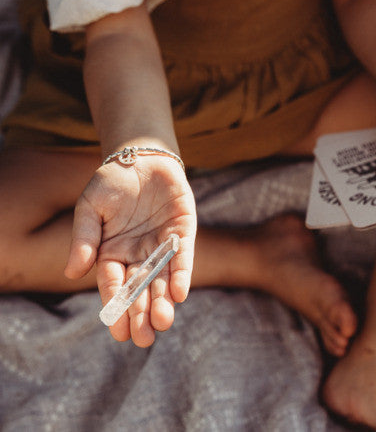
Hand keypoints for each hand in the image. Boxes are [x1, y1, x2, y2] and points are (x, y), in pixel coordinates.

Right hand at [65, 156, 196, 346]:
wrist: (142, 157)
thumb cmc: (112, 182)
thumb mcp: (90, 207)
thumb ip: (83, 238)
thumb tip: (72, 273)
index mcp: (113, 252)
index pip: (114, 285)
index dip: (116, 307)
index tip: (118, 331)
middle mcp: (138, 253)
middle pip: (140, 288)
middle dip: (142, 313)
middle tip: (144, 339)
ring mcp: (162, 244)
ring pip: (162, 278)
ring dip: (163, 300)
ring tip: (162, 322)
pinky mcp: (183, 232)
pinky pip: (183, 256)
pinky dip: (181, 273)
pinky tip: (179, 293)